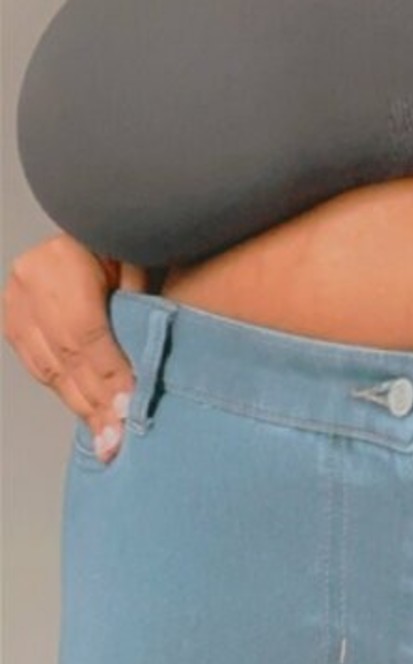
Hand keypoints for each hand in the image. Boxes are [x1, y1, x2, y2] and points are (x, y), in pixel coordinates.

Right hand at [3, 234, 148, 460]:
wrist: (97, 224)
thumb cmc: (129, 241)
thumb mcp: (143, 260)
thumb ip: (142, 304)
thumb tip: (148, 365)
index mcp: (63, 256)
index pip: (86, 330)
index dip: (109, 373)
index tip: (129, 408)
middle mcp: (30, 277)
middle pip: (66, 354)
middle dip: (96, 402)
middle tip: (118, 440)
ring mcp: (14, 299)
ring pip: (49, 366)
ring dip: (82, 406)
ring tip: (106, 440)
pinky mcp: (12, 319)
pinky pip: (39, 366)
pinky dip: (67, 392)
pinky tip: (89, 415)